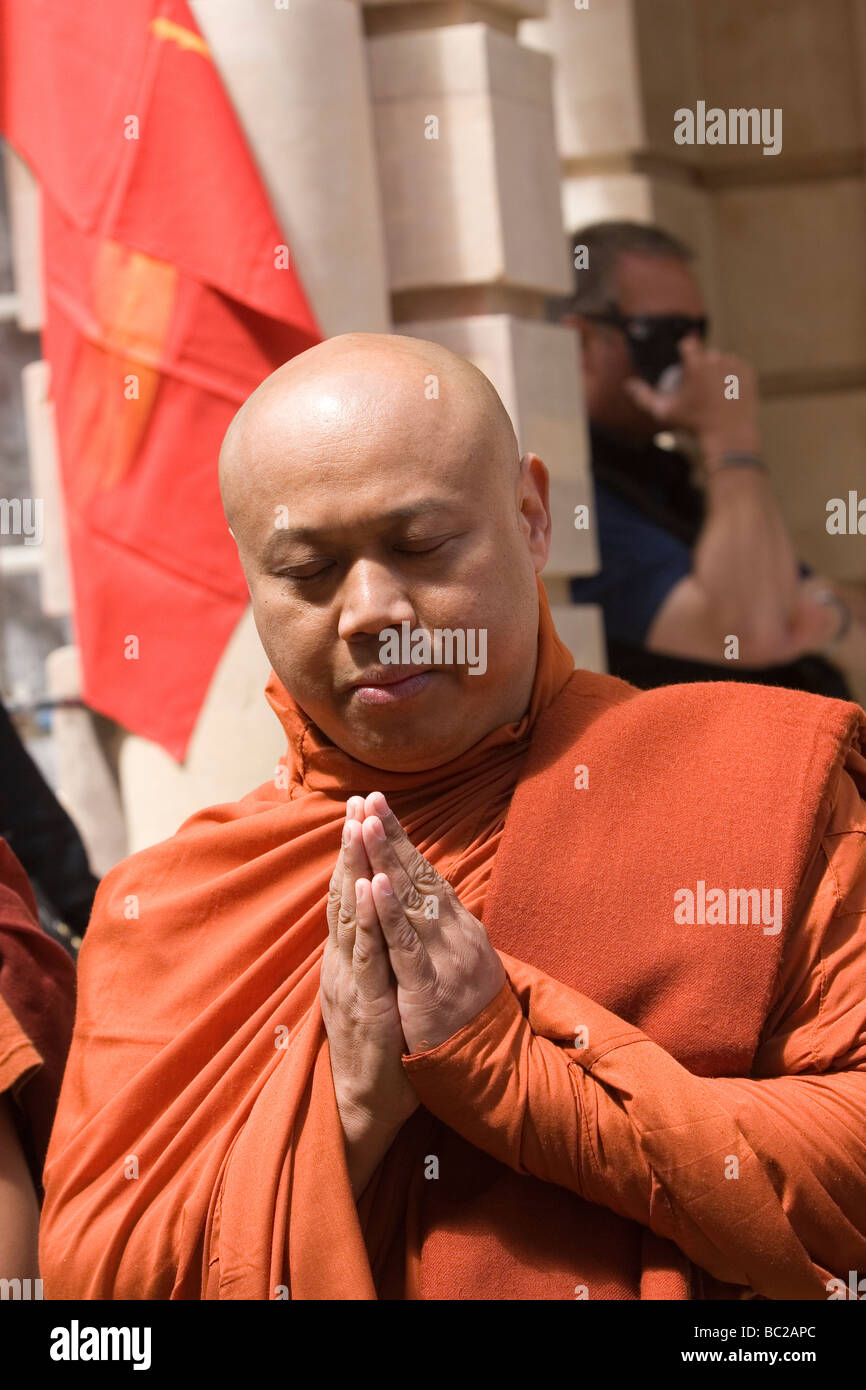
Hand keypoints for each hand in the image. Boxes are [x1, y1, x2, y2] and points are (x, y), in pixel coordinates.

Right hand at [320, 796, 418, 1190]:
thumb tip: (388, 925)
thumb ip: (377, 958)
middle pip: (345, 892)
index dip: (354, 853)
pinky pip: (365, 952)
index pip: (349, 894)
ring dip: (353, 866)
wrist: (362, 1105)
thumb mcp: (377, 993)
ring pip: (350, 914)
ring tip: (357, 824)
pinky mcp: (364, 1000)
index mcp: (349, 957)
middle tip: (355, 800)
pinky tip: (366, 885)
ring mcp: (350, 979)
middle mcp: (344, 961)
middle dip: (352, 845)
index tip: (359, 812)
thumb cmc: (377, 1049)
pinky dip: (365, 916)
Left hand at [359, 792, 506, 1053]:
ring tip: (365, 824)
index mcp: (460, 928)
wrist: (496, 1072)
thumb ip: (444, 930)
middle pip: (416, 877)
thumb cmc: (472, 1017)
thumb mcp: (461, 964)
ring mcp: (443, 960)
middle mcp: (455, 935)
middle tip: (368, 798)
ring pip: (409, 902)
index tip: (377, 806)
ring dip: (386, 860)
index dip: (401, 840)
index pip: (425, 874)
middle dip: (390, 837)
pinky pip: (406, 946)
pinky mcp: (428, 989)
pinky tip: (374, 884)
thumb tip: (426, 895)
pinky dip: (389, 913)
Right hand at [624, 335, 759, 457]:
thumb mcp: (665, 412)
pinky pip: (738, 366)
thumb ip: (644, 397)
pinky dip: (733, 373)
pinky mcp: (748, 372)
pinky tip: (728, 386)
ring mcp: (734, 365)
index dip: (686, 353)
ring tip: (714, 386)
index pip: (689, 344)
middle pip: (707, 354)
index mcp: (696, 364)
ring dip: (718, 368)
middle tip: (700, 386)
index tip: (686, 366)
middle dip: (702, 365)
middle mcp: (716, 360)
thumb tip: (628, 384)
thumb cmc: (693, 424)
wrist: (728, 435)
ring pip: (723, 359)